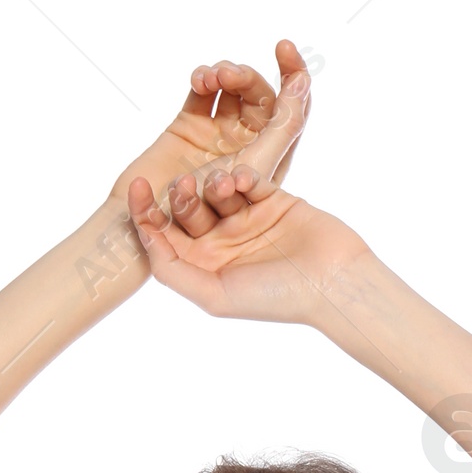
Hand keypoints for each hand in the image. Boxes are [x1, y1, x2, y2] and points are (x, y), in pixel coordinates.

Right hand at [107, 39, 309, 217]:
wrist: (151, 227)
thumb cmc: (208, 212)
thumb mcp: (257, 168)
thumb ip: (285, 126)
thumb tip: (304, 82)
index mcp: (270, 160)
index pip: (292, 110)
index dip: (294, 74)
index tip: (283, 46)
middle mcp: (246, 146)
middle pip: (260, 93)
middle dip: (247, 76)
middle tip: (229, 76)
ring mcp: (217, 134)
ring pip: (232, 88)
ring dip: (226, 73)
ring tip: (212, 79)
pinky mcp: (189, 126)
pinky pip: (203, 90)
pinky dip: (204, 77)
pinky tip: (199, 80)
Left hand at [124, 60, 367, 327]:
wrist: (333, 281)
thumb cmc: (275, 298)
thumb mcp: (214, 296)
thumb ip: (175, 272)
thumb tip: (147, 241)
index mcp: (203, 268)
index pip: (163, 237)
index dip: (145, 213)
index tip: (138, 187)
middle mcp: (221, 243)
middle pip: (186, 210)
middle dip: (182, 195)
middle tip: (188, 184)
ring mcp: (246, 219)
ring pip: (215, 188)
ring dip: (215, 183)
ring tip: (228, 186)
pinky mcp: (272, 198)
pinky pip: (248, 175)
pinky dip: (244, 174)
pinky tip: (248, 182)